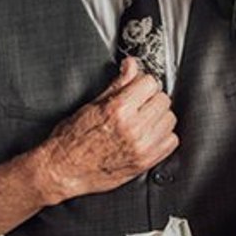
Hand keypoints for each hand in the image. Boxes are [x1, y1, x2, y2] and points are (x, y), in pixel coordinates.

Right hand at [32, 57, 178, 203]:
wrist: (64, 170)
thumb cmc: (71, 140)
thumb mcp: (92, 105)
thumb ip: (117, 84)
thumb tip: (130, 66)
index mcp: (118, 110)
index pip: (150, 83)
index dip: (141, 82)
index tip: (136, 86)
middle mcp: (134, 128)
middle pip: (163, 100)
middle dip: (151, 98)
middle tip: (138, 103)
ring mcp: (142, 147)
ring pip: (169, 119)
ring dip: (158, 116)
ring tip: (142, 119)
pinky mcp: (146, 162)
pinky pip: (171, 141)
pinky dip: (163, 136)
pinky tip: (148, 134)